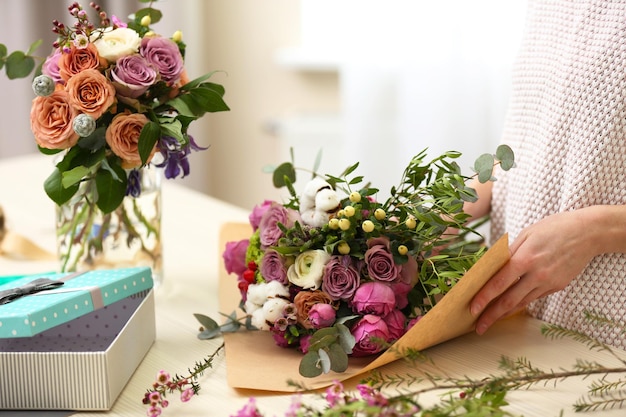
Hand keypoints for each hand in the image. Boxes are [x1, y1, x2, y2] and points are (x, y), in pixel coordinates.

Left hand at [469, 210, 597, 334]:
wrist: (588, 233)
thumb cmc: (554, 228)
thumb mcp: (527, 234)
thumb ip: (509, 253)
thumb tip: (492, 267)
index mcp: (525, 259)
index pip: (499, 283)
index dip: (484, 297)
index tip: (472, 308)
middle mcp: (537, 275)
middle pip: (509, 300)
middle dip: (491, 315)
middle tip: (477, 326)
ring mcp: (549, 283)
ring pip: (522, 303)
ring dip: (504, 314)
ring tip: (490, 321)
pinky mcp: (557, 286)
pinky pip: (534, 297)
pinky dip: (520, 304)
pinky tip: (509, 308)